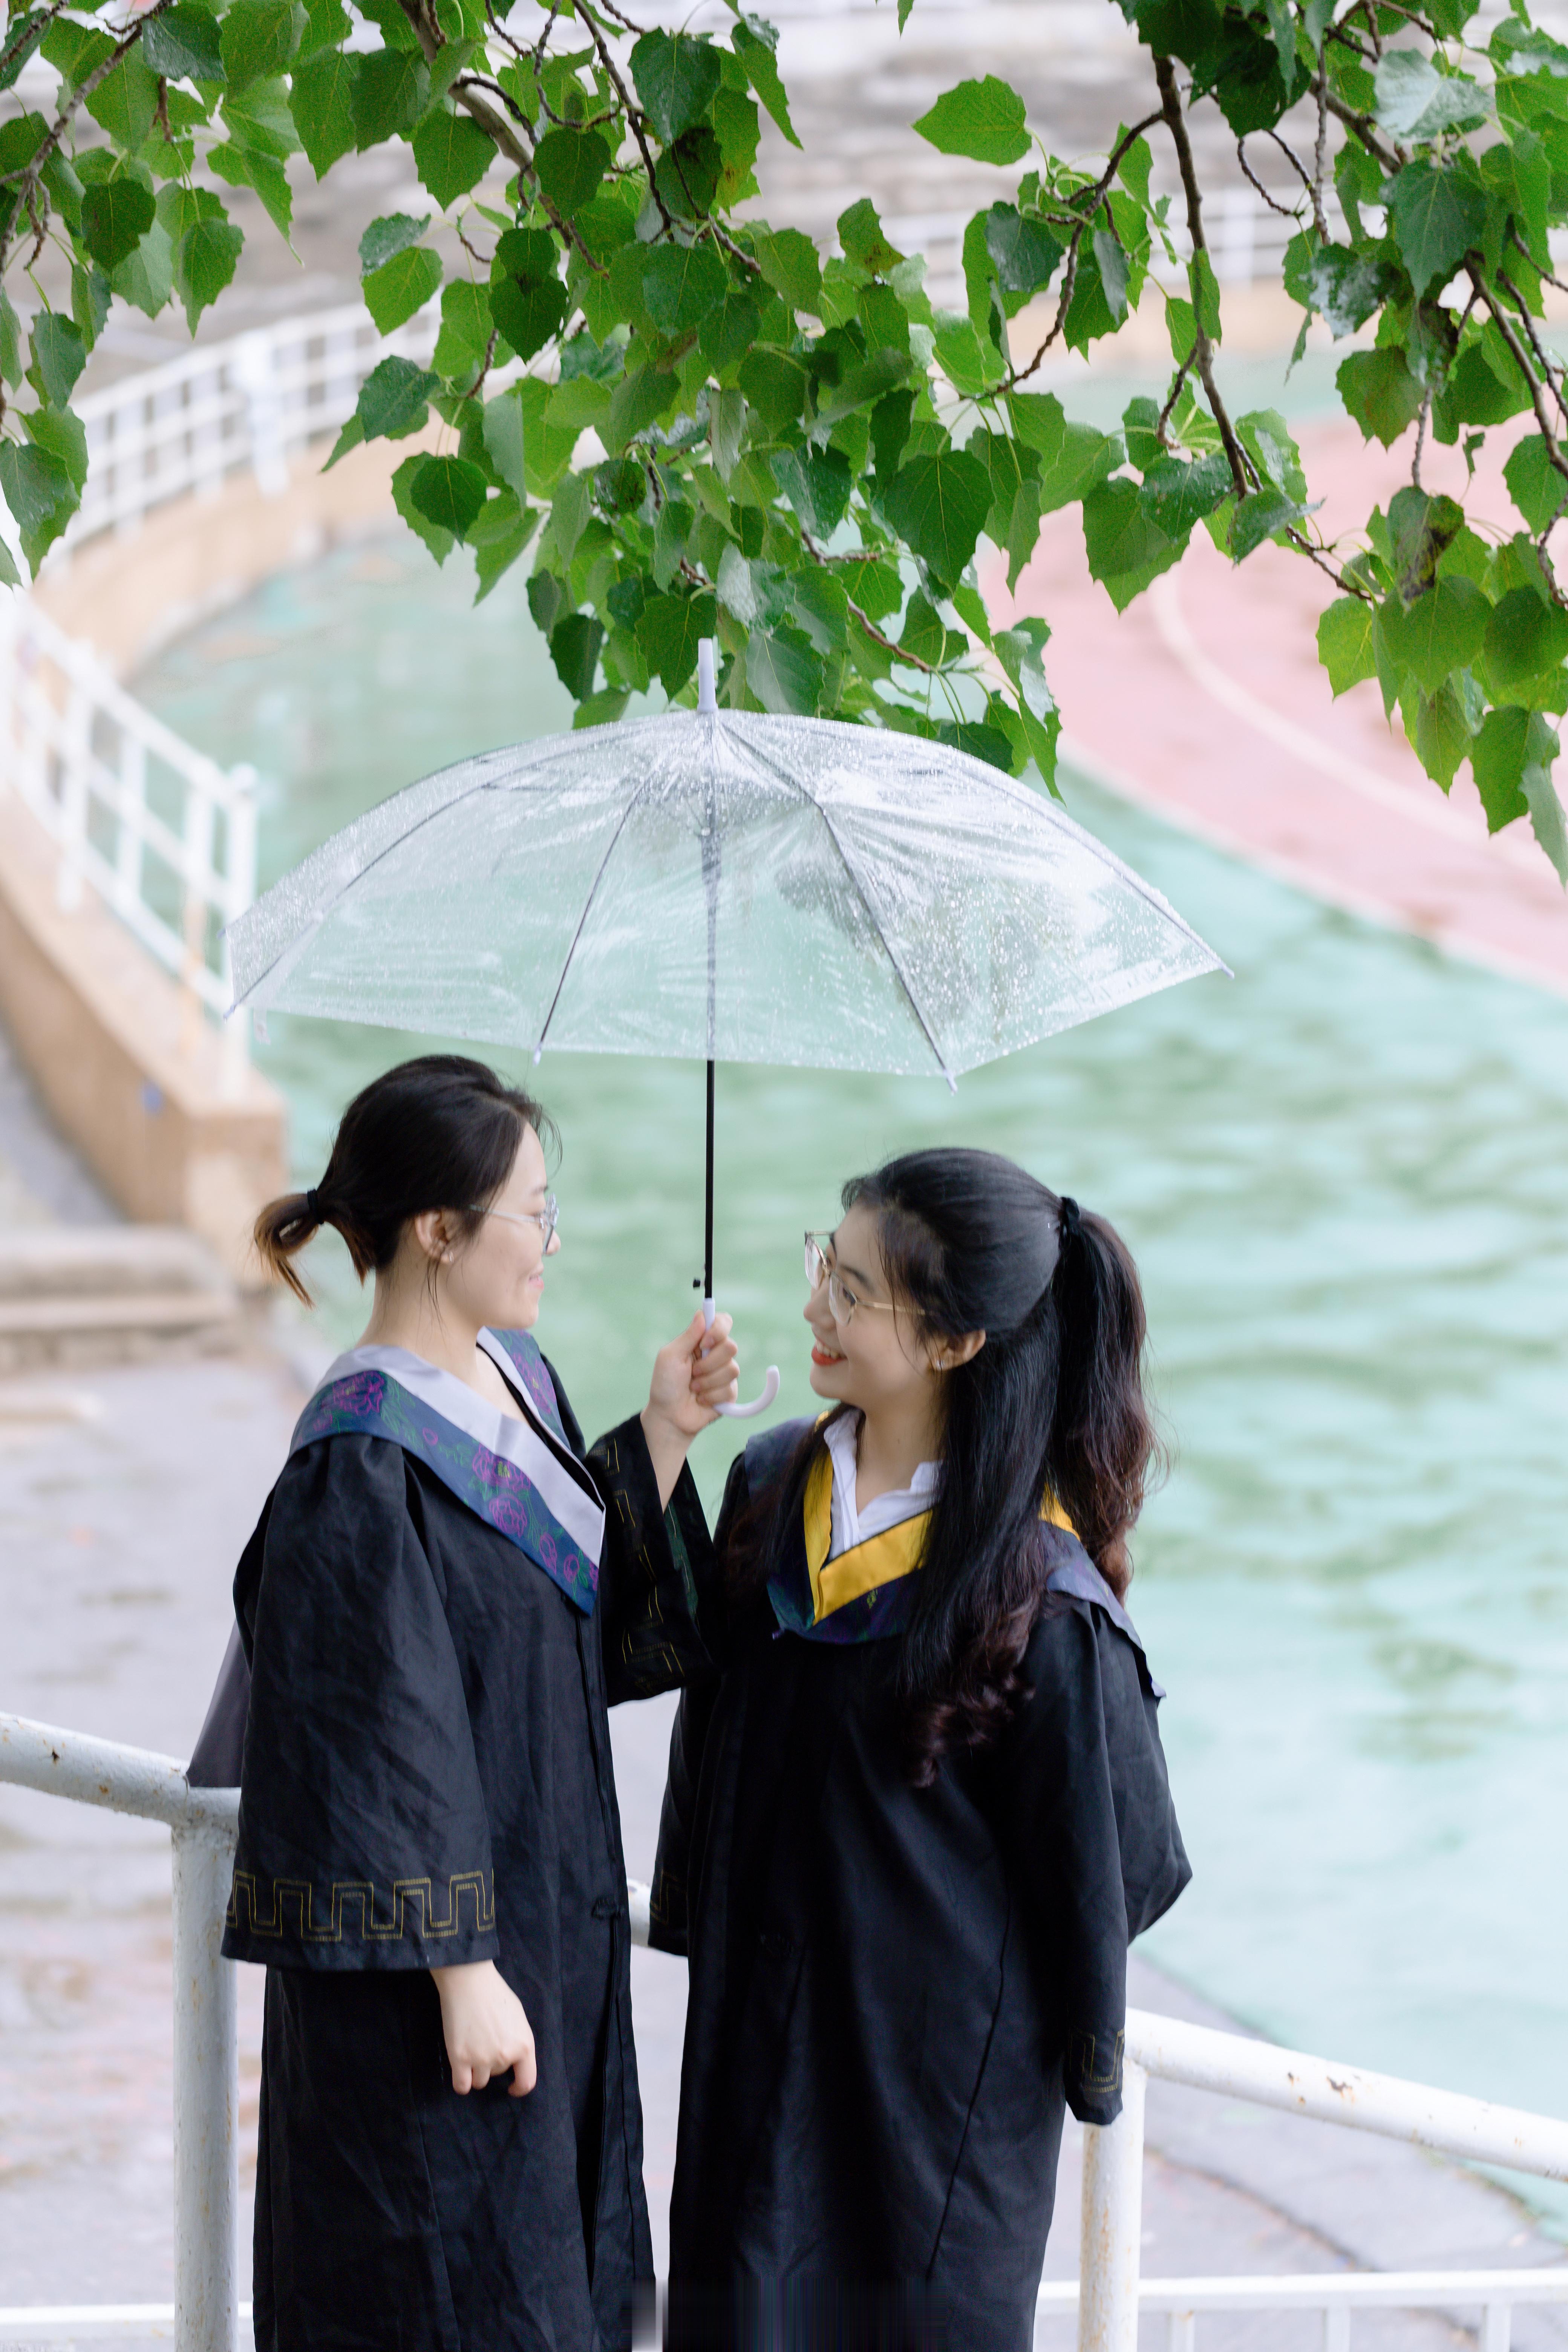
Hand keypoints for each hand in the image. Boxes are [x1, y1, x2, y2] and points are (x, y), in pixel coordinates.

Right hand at [430, 1960, 535, 2096]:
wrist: (469, 1981)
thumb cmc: (494, 1994)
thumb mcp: (518, 2018)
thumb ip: (518, 2041)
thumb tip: (514, 2060)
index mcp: (524, 2045)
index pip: (527, 2081)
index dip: (519, 2087)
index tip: (511, 2087)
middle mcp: (505, 2056)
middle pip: (497, 2075)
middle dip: (491, 2063)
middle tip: (483, 2040)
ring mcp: (481, 2059)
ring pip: (479, 2082)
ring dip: (475, 2071)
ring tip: (471, 2047)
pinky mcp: (460, 2058)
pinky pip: (461, 2086)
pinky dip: (461, 2081)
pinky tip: (460, 2069)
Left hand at [647, 1309, 739, 1437]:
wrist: (668, 1416)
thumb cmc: (665, 1385)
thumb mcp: (670, 1357)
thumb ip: (687, 1335)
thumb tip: (702, 1313)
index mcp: (701, 1341)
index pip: (723, 1322)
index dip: (719, 1329)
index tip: (704, 1343)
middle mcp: (716, 1355)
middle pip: (731, 1346)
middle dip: (708, 1363)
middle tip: (692, 1372)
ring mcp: (724, 1374)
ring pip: (732, 1369)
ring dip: (706, 1382)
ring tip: (693, 1388)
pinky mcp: (729, 1393)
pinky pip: (730, 1389)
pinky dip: (710, 1396)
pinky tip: (700, 1399)